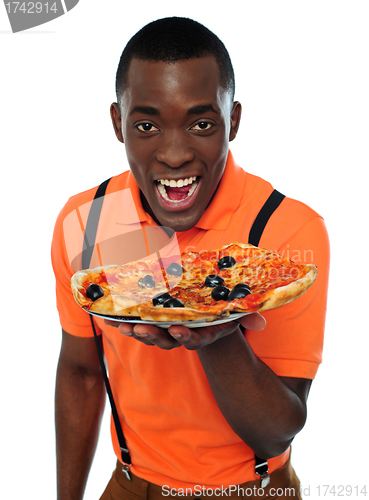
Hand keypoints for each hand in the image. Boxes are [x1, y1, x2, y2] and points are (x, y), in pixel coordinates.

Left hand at [104, 313, 265, 349]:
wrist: (207, 309)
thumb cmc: (221, 310)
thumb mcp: (235, 312)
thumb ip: (247, 317)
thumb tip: (262, 323)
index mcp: (202, 332)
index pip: (194, 339)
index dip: (186, 337)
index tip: (177, 330)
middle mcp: (183, 334)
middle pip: (166, 340)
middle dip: (153, 336)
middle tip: (140, 330)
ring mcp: (166, 331)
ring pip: (149, 335)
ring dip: (135, 331)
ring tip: (121, 325)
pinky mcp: (154, 323)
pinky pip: (137, 325)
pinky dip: (123, 322)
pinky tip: (107, 318)